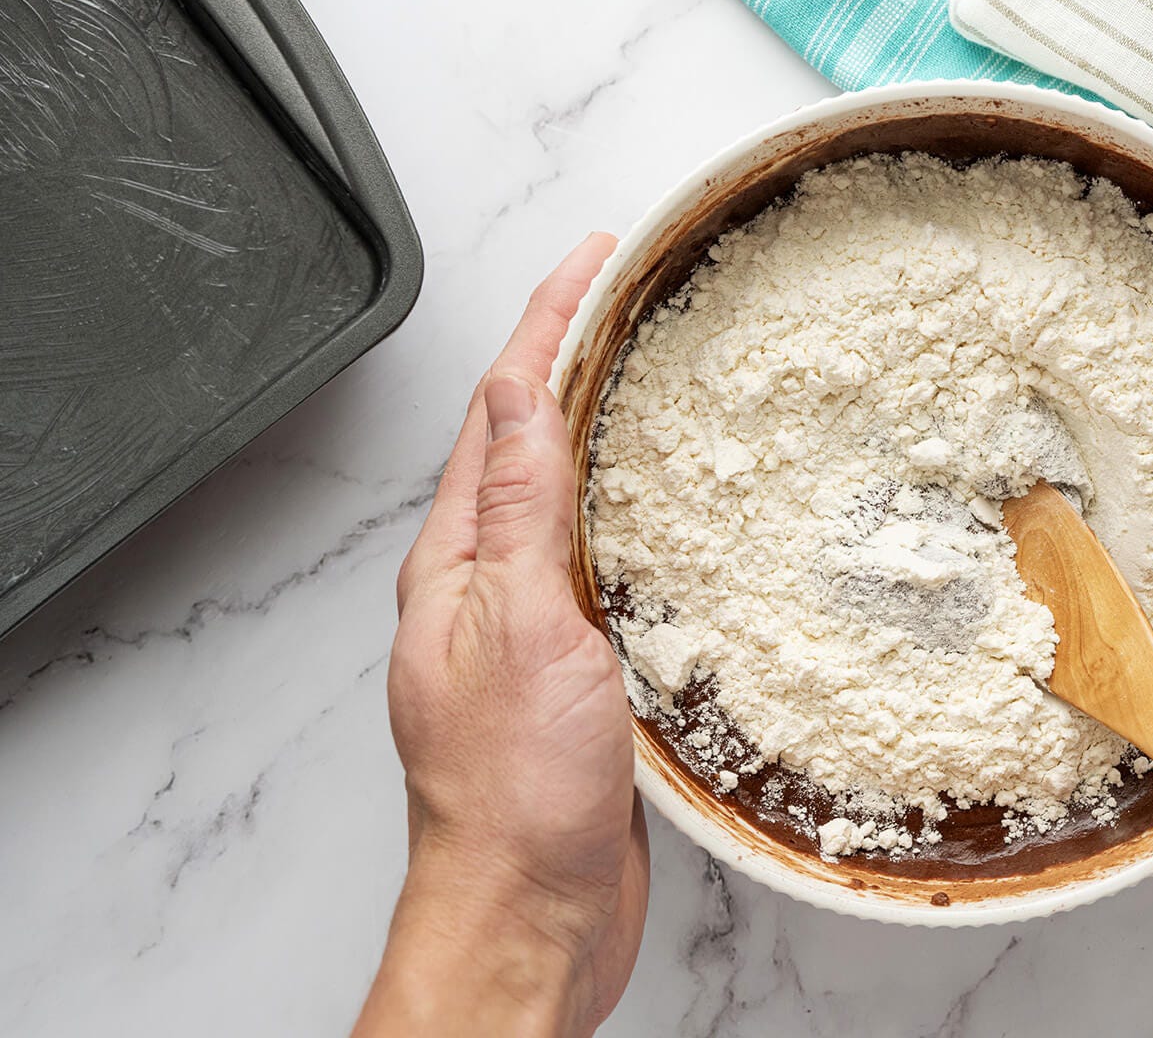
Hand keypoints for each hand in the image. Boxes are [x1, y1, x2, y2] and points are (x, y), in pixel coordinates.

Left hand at [357, 234, 645, 1035]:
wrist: (531, 917)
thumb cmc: (513, 797)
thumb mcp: (518, 632)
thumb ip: (521, 513)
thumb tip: (524, 393)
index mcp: (456, 563)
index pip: (502, 407)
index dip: (549, 320)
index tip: (596, 256)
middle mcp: (485, 587)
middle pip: (528, 439)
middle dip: (575, 355)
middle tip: (634, 292)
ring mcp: (530, 630)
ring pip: (567, 498)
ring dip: (605, 427)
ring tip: (659, 374)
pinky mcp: (577, 673)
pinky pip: (602, 564)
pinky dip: (635, 513)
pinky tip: (675, 514)